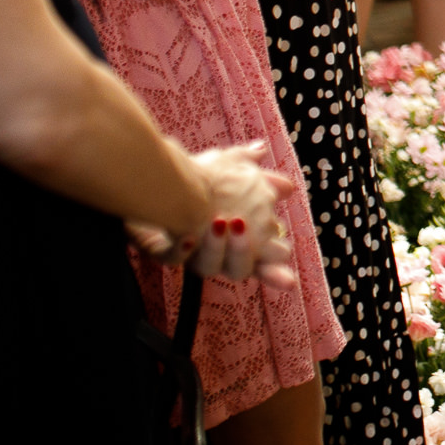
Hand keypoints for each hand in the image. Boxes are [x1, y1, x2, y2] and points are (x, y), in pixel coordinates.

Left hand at [128, 142, 299, 286]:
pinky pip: (171, 259)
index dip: (274, 269)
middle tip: (246, 230)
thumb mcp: (236, 169)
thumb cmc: (198, 175)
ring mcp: (188, 251)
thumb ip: (263, 179)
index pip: (261, 259)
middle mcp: (215, 249)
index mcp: (236, 238)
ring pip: (207, 267)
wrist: (155, 170)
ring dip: (216, 247)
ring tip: (219, 222)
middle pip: (238, 269)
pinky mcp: (159, 248)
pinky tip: (187, 235)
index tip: (288, 274)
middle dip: (245, 254)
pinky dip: (181, 250)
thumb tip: (289, 187)